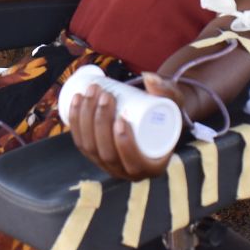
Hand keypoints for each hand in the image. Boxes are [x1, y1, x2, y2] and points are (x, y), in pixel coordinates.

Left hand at [68, 74, 186, 180]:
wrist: (152, 115)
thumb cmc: (166, 111)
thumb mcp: (174, 102)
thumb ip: (167, 90)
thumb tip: (148, 78)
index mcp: (151, 167)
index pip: (133, 163)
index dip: (123, 144)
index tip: (121, 118)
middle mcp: (126, 171)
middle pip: (106, 153)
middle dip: (101, 122)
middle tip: (106, 95)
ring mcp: (107, 164)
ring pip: (89, 147)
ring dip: (85, 118)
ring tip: (92, 92)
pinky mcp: (93, 153)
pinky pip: (79, 141)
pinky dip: (75, 121)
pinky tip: (76, 101)